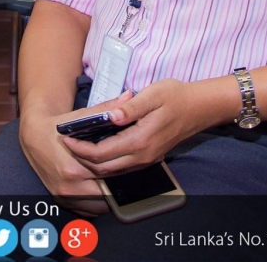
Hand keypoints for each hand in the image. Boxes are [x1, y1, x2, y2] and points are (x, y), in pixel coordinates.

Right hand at [18, 92, 133, 215]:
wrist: (33, 135)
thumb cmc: (58, 125)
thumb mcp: (80, 116)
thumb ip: (105, 109)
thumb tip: (129, 97)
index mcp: (73, 167)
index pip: (107, 175)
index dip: (124, 170)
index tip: (133, 163)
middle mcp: (68, 185)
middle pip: (105, 193)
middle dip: (119, 185)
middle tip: (131, 174)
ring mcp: (64, 195)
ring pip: (98, 205)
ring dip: (111, 197)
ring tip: (120, 183)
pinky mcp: (61, 199)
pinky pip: (88, 210)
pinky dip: (98, 203)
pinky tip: (105, 191)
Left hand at [60, 79, 206, 177]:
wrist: (200, 108)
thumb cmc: (176, 96)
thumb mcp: (153, 95)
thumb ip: (130, 108)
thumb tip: (110, 115)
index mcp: (140, 140)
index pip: (101, 153)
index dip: (80, 148)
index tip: (65, 137)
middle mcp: (142, 156)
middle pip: (102, 167)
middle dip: (81, 158)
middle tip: (67, 142)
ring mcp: (146, 160)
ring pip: (111, 171)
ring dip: (92, 161)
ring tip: (78, 144)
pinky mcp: (149, 158)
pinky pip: (122, 167)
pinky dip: (106, 161)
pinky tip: (99, 146)